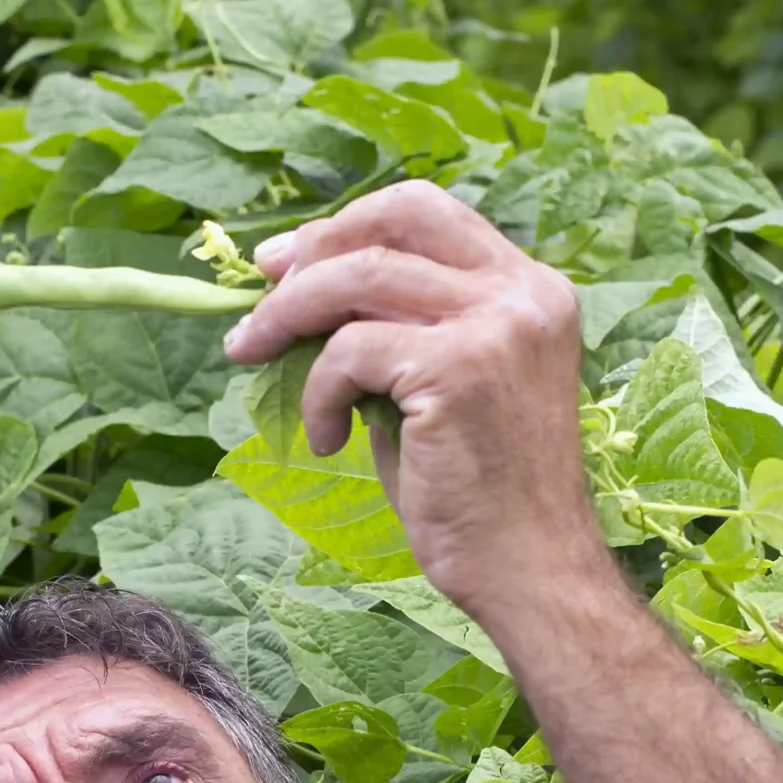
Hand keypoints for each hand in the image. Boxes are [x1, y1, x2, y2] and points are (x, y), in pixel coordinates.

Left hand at [224, 183, 609, 629]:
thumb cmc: (475, 494)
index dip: (349, 225)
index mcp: (530, 289)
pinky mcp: (460, 370)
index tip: (289, 260)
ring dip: (287, 316)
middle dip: (313, 250)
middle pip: (395, 219)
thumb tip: (301, 291)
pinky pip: (350, 352)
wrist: (528, 571)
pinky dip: (318, 393)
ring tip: (253, 356)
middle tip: (258, 297)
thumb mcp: (439, 388)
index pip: (428, 211)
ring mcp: (497, 326)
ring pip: (358, 278)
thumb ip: (396, 330)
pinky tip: (326, 439)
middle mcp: (524, 294)